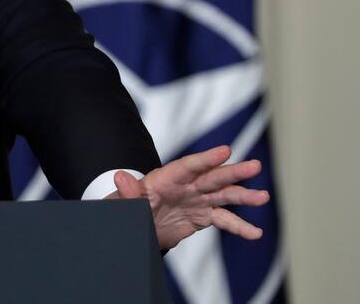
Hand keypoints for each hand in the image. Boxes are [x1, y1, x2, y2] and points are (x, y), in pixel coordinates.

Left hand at [108, 144, 269, 249]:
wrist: (136, 222)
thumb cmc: (128, 207)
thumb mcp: (125, 203)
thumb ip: (128, 193)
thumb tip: (119, 176)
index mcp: (165, 178)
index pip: (187, 166)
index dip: (206, 159)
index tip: (226, 150)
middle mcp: (185, 186)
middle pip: (212, 176)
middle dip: (233, 172)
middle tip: (255, 166)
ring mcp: (197, 199)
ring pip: (224, 195)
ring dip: (244, 196)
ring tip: (263, 197)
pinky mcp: (203, 215)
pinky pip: (224, 219)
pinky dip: (240, 226)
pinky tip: (256, 233)